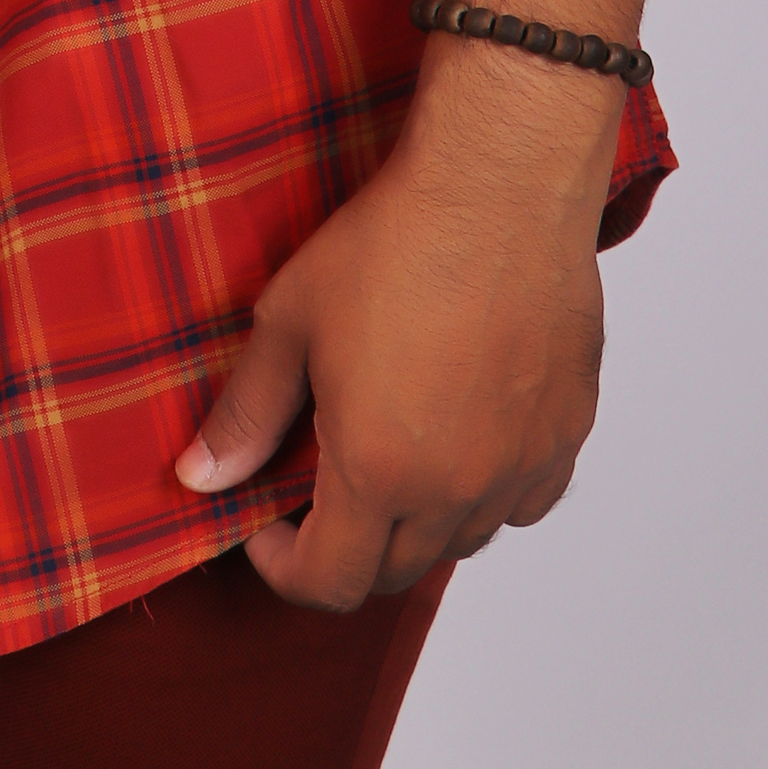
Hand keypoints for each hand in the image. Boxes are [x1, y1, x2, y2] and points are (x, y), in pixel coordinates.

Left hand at [173, 52, 615, 606]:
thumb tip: (201, 476)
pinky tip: (459, 431)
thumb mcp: (290, 321)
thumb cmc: (393, 241)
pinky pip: (523, 500)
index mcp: (379, 471)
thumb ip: (245, 413)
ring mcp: (519, 466)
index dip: (284, 567)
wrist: (495, 186)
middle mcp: (456, 489)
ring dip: (416, 520)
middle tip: (318, 480)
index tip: (266, 524)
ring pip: (462, 539)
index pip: (331, 582)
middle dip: (344, 545)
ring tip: (388, 447)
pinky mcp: (566, 434)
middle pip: (394, 571)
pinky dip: (486, 490)